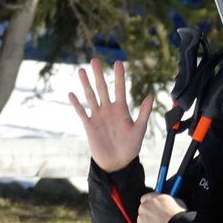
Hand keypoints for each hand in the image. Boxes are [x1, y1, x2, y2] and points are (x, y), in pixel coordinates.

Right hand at [69, 58, 154, 173]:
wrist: (117, 163)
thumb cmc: (130, 147)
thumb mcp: (139, 129)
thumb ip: (144, 112)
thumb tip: (150, 95)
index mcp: (121, 110)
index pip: (120, 89)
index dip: (119, 77)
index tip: (118, 62)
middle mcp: (108, 110)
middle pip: (103, 89)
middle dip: (99, 75)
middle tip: (95, 60)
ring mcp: (98, 116)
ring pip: (91, 97)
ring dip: (85, 84)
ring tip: (81, 70)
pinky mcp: (89, 125)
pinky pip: (81, 112)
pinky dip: (76, 104)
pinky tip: (71, 94)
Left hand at [136, 191, 186, 222]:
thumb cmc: (179, 217)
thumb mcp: (177, 202)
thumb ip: (167, 201)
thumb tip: (168, 203)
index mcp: (153, 198)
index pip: (146, 198)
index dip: (151, 203)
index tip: (154, 207)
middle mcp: (145, 206)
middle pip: (143, 209)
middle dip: (149, 213)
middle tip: (158, 219)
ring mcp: (141, 218)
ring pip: (141, 219)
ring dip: (147, 222)